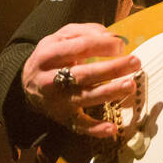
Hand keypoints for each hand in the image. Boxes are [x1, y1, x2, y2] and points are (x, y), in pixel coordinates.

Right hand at [21, 23, 141, 138]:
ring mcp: (57, 101)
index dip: (102, 45)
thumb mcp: (62, 36)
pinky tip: (112, 129)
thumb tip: (113, 37)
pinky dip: (96, 130)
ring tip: (130, 85)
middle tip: (135, 62)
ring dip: (110, 92)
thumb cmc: (54, 55)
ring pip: (85, 97)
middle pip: (84, 74)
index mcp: (49, 54)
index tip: (121, 45)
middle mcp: (50, 79)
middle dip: (111, 68)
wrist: (26, 83)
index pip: (79, 47)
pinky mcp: (64, 118)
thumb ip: (86, 32)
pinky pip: (81, 126)